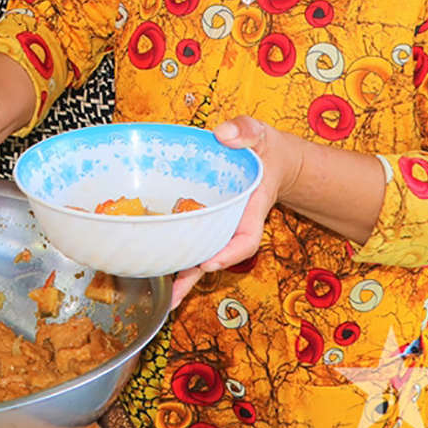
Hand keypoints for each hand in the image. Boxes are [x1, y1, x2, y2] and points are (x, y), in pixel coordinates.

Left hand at [170, 115, 302, 308]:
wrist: (268, 159)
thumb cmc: (264, 148)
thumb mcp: (260, 134)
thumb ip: (246, 131)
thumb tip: (224, 134)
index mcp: (251, 207)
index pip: (246, 237)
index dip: (230, 253)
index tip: (210, 261)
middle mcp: (234, 222)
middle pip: (218, 255)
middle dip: (197, 275)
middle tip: (174, 293)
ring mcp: (220, 225)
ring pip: (203, 254)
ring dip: (185, 275)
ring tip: (164, 297)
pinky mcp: (207, 222)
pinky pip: (193, 240)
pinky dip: (178, 254)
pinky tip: (159, 268)